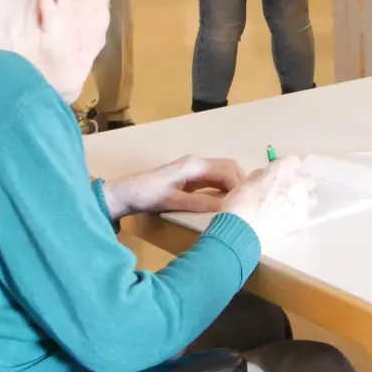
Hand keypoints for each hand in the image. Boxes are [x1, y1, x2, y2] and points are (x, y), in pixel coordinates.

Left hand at [103, 156, 247, 219]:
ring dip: (232, 186)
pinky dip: (223, 189)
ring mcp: (193, 170)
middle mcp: (197, 163)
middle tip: (247, 203)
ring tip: (240, 204)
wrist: (124, 194)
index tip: (246, 203)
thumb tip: (227, 207)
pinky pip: (213, 181)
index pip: (227, 170)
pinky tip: (225, 203)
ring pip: (222, 174)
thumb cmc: (146, 195)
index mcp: (194, 165)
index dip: (239, 186)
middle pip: (229, 168)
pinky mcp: (190, 179)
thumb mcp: (173, 201)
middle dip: (240, 184)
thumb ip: (200, 203)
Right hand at [221, 157, 315, 243]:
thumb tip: (265, 178)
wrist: (241, 230)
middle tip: (285, 192)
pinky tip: (282, 222)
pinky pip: (303, 215)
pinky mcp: (303, 221)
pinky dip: (295, 217)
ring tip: (286, 209)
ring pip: (310, 198)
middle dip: (298, 183)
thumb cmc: (239, 204)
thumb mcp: (246, 182)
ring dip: (302, 200)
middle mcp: (297, 183)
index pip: (294, 161)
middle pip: (307, 179)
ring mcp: (302, 203)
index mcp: (283, 169)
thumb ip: (261, 176)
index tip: (279, 175)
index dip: (286, 169)